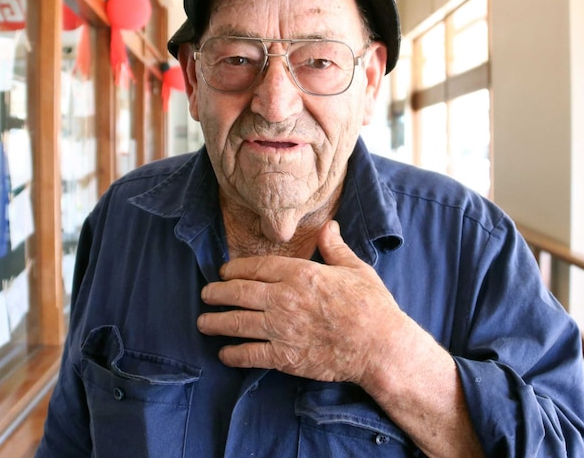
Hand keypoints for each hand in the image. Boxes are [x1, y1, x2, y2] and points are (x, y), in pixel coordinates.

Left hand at [196, 220, 409, 384]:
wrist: (380, 346)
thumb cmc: (372, 306)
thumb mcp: (355, 269)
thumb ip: (335, 247)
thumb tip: (329, 226)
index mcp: (300, 274)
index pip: (256, 267)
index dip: (234, 269)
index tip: (224, 272)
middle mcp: (284, 299)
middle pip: (239, 292)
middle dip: (217, 293)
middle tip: (206, 294)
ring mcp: (282, 329)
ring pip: (237, 323)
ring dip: (215, 322)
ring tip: (203, 322)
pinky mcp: (285, 357)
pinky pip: (250, 354)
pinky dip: (233, 354)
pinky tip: (224, 354)